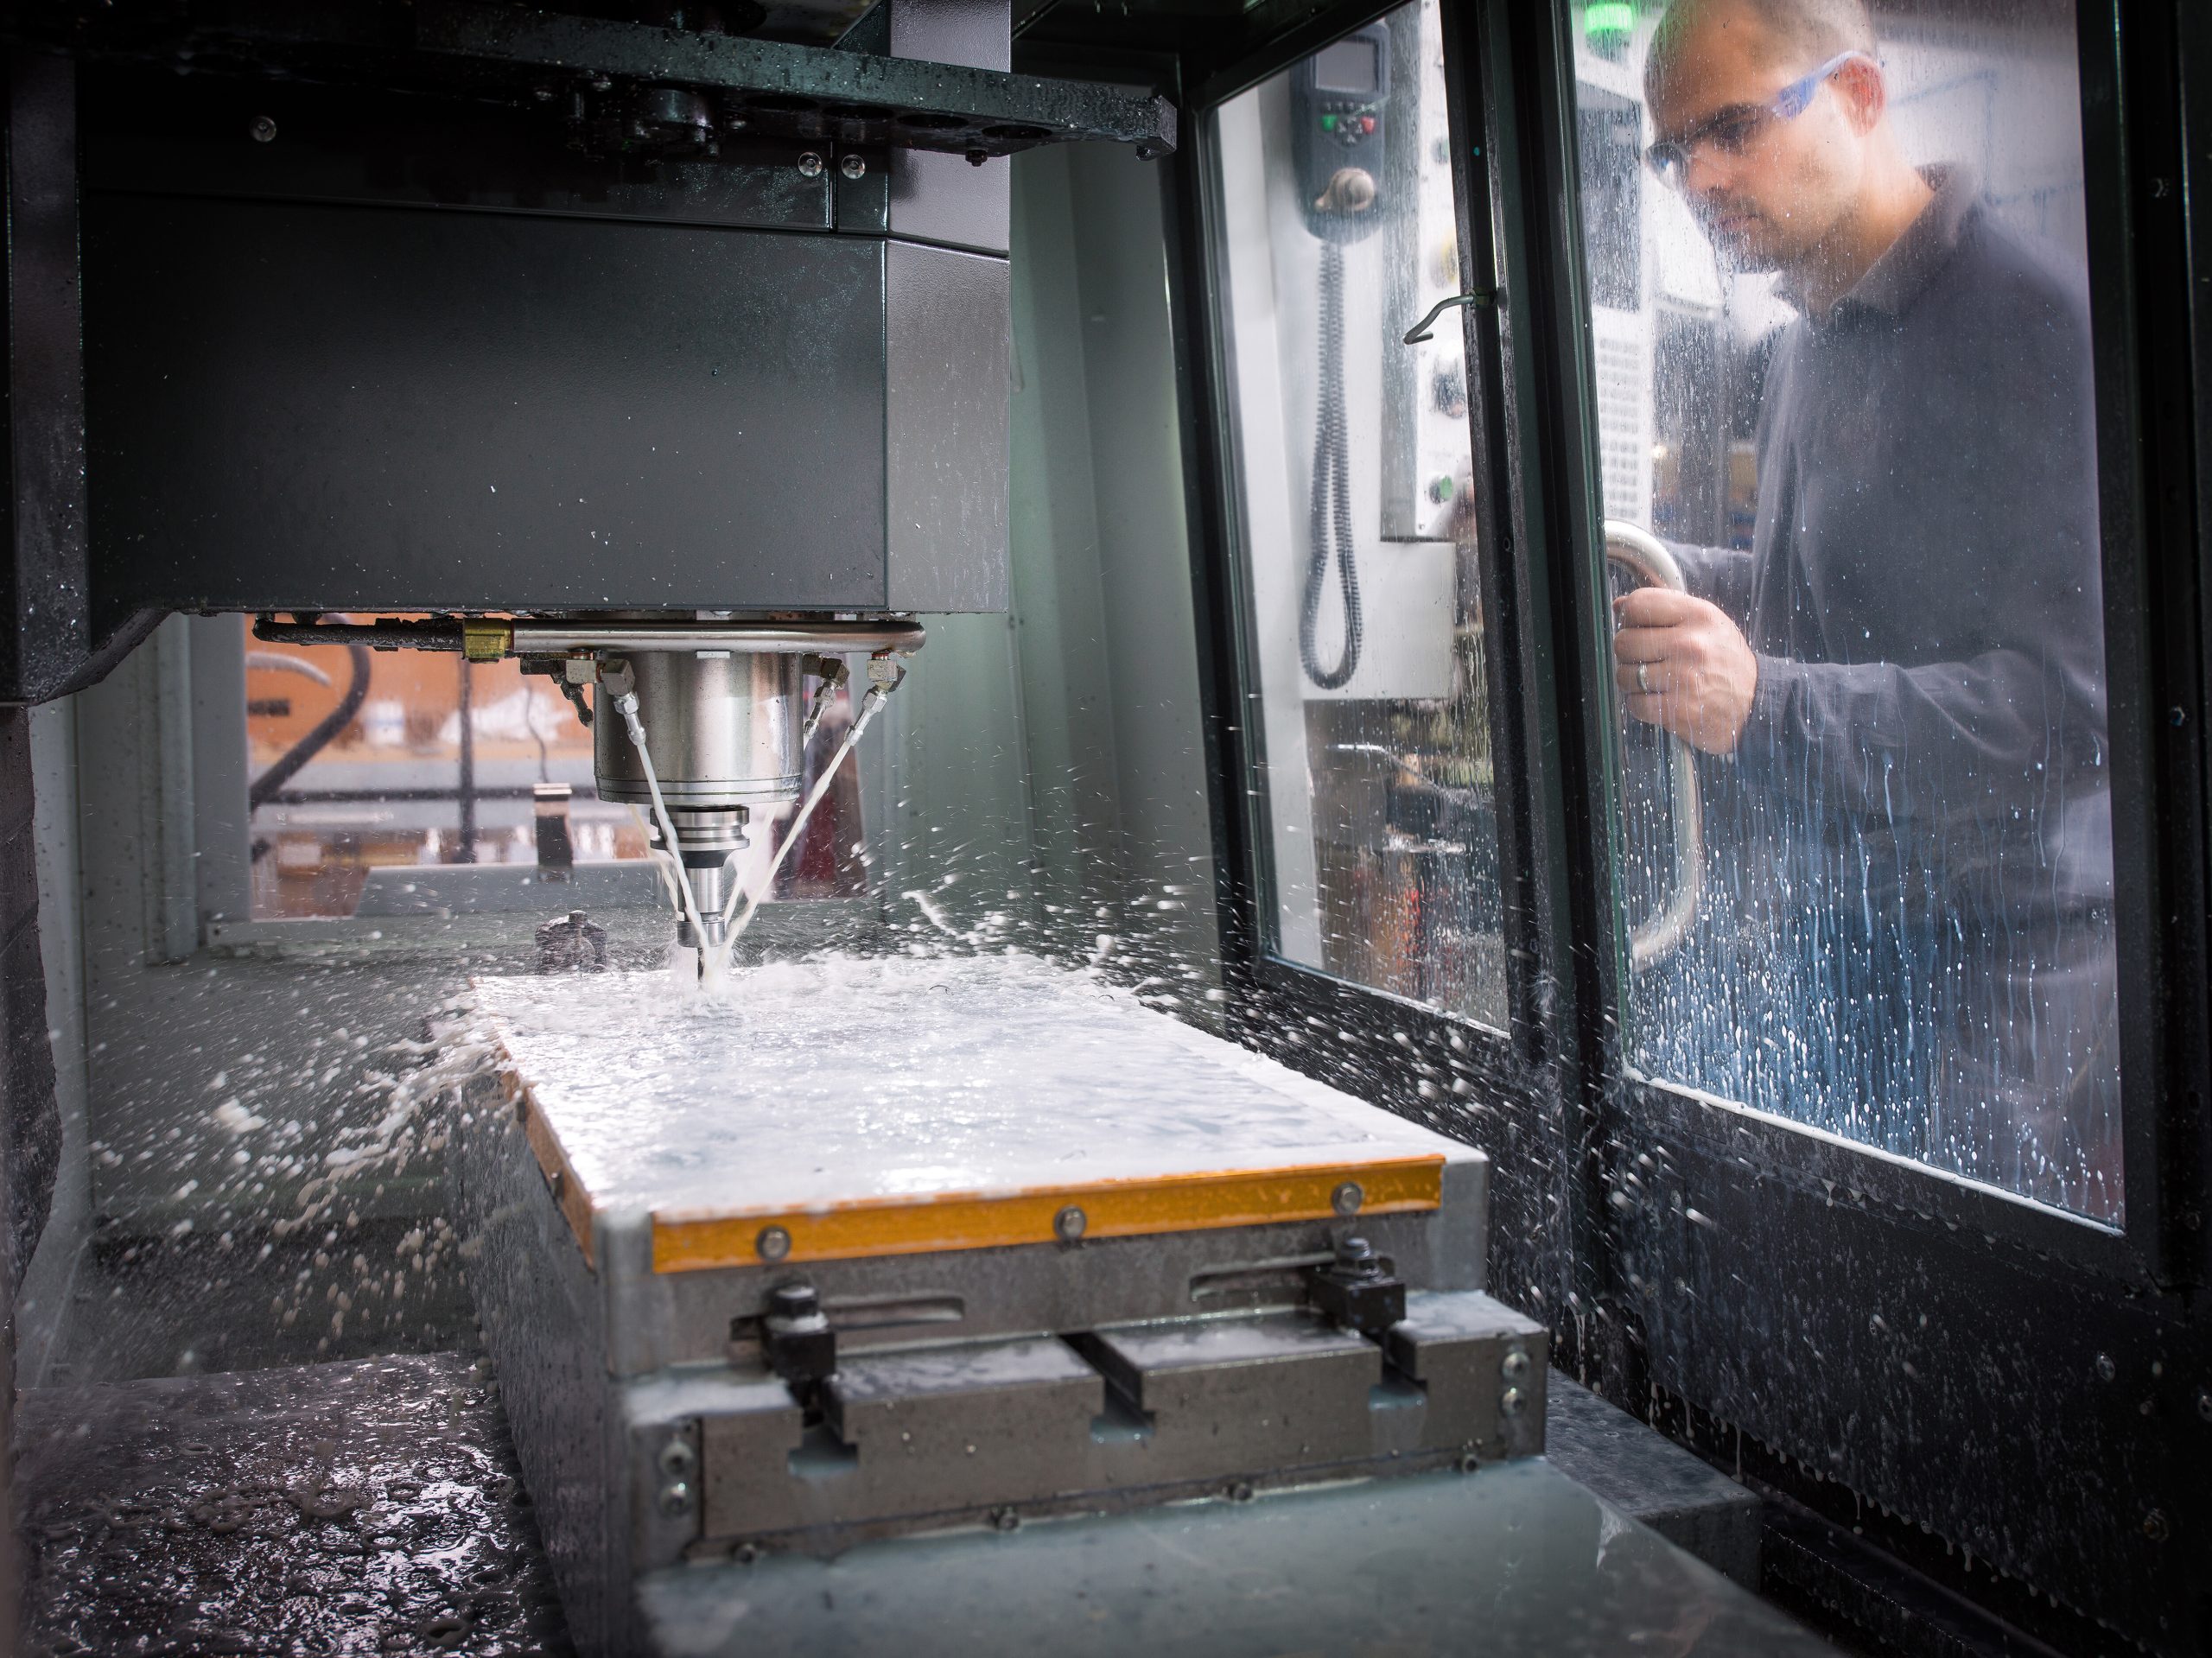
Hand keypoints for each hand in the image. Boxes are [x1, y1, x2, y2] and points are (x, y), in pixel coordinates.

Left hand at [1613, 588, 1758, 754]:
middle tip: (1644, 658)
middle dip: (1628, 653)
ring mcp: (1684, 678)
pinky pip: (1635, 704)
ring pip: (1625, 675)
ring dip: (1632, 681)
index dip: (1629, 617)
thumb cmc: (1724, 660)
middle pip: (1624, 641)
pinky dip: (1640, 704)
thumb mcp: (1706, 624)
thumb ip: (1664, 609)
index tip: (1638, 627)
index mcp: (1698, 615)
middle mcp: (1690, 644)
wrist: (1756, 704)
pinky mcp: (1678, 710)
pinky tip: (1658, 699)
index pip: (1638, 604)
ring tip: (1654, 680)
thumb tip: (1619, 605)